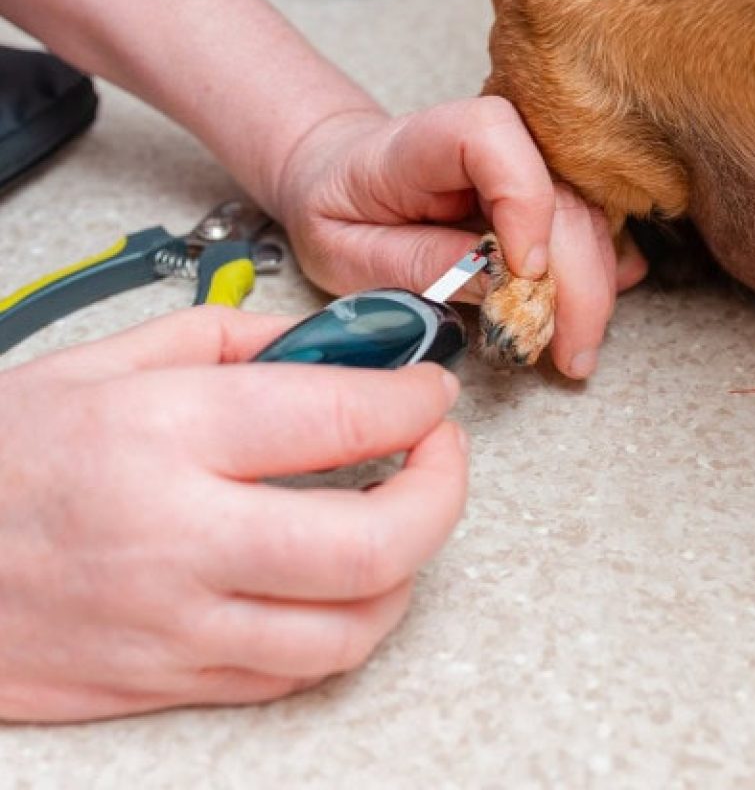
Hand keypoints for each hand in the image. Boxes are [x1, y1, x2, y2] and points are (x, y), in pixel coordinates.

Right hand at [0, 309, 465, 722]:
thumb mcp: (108, 358)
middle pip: (375, 542)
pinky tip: (340, 576)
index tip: (429, 389)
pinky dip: (346, 621)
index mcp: (166, 433)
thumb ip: (235, 340)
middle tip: (440, 452)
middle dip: (443, 491)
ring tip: (400, 514)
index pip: (341, 419)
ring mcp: (176, 626)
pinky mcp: (167, 681)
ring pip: (353, 626)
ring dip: (407, 566)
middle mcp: (180, 537)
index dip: (414, 399)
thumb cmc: (2, 452)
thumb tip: (332, 345)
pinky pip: (296, 671)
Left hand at [274, 97, 646, 378]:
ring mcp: (522, 163)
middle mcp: (486, 141)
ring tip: (574, 352)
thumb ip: (418, 263)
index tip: (524, 274)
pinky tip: (588, 314)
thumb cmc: (339, 214)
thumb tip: (500, 285)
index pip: (491, 137)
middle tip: (570, 353)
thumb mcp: (347, 253)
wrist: (340, 182)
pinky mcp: (541, 190)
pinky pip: (586, 226)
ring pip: (584, 214)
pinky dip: (595, 273)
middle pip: (558, 190)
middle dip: (576, 278)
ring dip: (591, 288)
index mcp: (420, 142)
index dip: (522, 198)